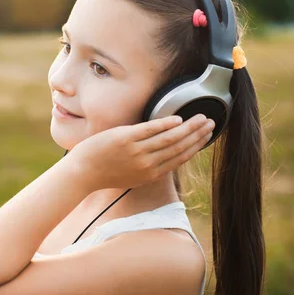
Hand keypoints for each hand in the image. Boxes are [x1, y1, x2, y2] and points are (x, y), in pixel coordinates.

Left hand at [66, 114, 214, 191]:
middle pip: (179, 147)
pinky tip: (177, 119)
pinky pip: (151, 130)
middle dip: (198, 135)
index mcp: (151, 174)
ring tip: (201, 118)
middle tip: (211, 123)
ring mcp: (137, 151)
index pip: (180, 159)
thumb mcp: (132, 176)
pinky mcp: (125, 139)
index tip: (206, 137)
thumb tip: (162, 157)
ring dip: (188, 128)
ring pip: (169, 138)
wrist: (82, 173)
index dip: (196, 147)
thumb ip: (148, 167)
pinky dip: (166, 124)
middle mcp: (148, 164)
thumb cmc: (104, 173)